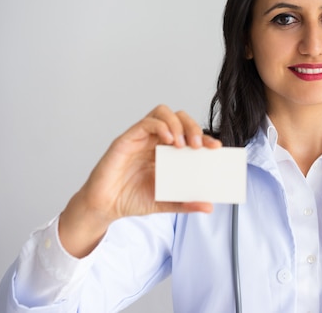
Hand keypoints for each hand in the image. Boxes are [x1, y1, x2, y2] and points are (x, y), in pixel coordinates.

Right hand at [59, 105, 220, 256]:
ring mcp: (141, 138)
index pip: (189, 135)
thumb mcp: (165, 203)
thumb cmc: (131, 199)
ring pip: (162, 113)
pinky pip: (145, 123)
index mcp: (165, 152)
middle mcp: (154, 141)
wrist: (105, 207)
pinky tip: (168, 140)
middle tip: (200, 145)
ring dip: (177, 124)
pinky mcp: (126, 139)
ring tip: (182, 143)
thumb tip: (208, 206)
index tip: (216, 148)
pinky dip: (160, 126)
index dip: (204, 137)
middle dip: (193, 127)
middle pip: (178, 118)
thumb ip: (185, 202)